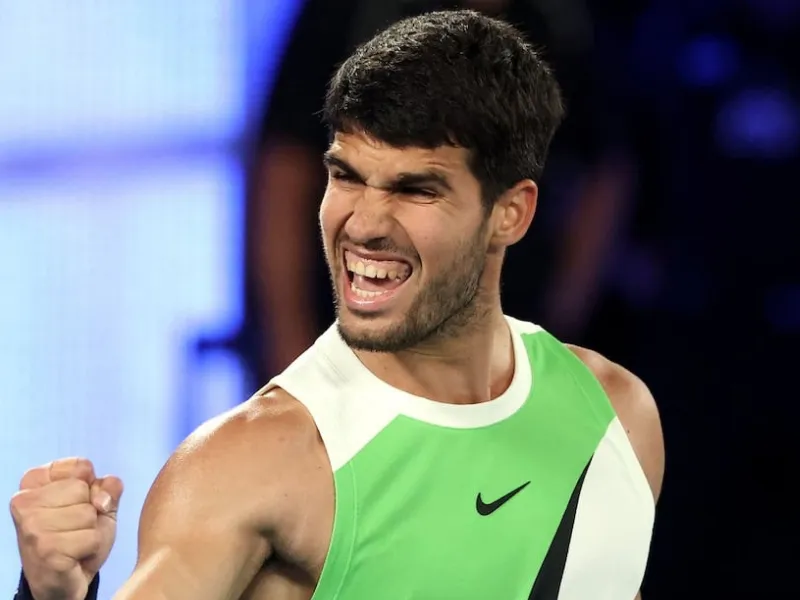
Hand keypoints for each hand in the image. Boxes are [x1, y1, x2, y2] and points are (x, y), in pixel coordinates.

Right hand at [9, 458, 122, 599]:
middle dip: (90, 511)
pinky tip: (74, 555)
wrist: (65, 579)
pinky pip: (91, 537)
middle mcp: (24, 500)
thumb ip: (108, 487)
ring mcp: (31, 525)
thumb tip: (103, 497)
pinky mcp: (45, 549)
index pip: (81, 466)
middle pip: (83, 489)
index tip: (75, 505)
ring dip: (90, 531)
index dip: (91, 487)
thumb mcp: (98, 504)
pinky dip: (90, 547)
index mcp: (34, 481)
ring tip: (73, 541)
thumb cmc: (77, 536)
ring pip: (88, 513)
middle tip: (74, 528)